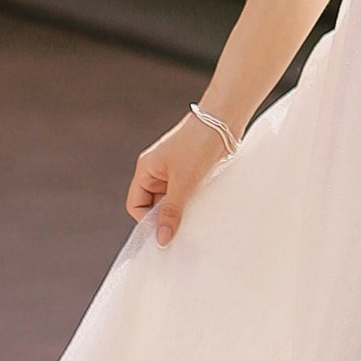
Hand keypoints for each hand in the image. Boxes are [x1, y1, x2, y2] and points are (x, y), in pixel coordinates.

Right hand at [127, 107, 230, 243]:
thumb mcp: (183, 181)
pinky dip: (191, 203)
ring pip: (170, 200)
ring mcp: (174, 171)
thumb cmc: (198, 145)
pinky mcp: (191, 171)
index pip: (136, 204)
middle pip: (153, 204)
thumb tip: (161, 239)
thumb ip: (171, 211)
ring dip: (180, 211)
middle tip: (180, 234)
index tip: (163, 234)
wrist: (224, 121)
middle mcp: (156, 171)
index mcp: (146, 170)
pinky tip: (202, 210)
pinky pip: (185, 194)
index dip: (146, 221)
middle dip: (164, 218)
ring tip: (193, 222)